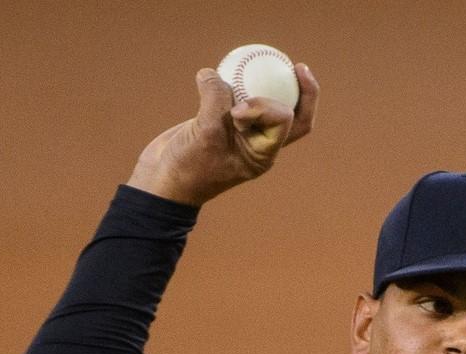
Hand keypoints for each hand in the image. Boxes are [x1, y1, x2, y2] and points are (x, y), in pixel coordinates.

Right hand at [127, 63, 318, 205]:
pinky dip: (230, 83)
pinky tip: (223, 68)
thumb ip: (215, 99)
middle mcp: (258, 144)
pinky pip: (235, 98)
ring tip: (261, 60)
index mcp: (263, 154)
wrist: (162, 182)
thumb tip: (212, 73)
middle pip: (293, 117)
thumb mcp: (203, 132)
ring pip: (264, 105)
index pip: (284, 122)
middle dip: (303, 93)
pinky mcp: (222, 123)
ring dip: (263, 84)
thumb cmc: (188, 166)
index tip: (236, 112)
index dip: (267, 106)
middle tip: (297, 67)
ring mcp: (241, 133)